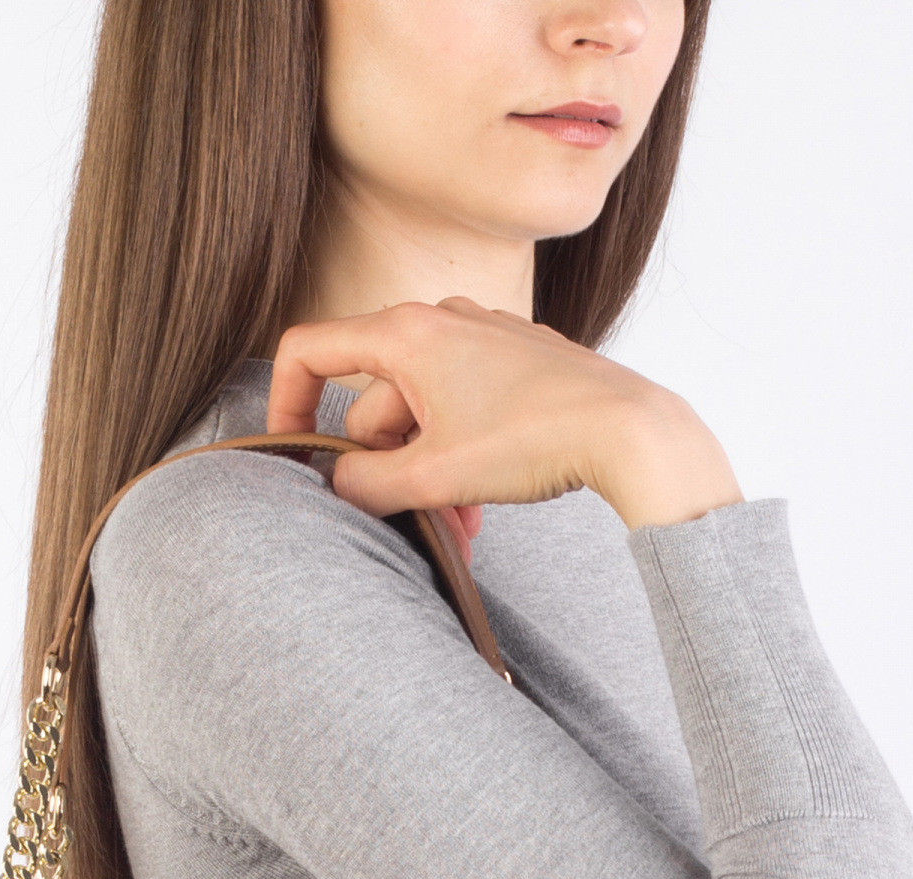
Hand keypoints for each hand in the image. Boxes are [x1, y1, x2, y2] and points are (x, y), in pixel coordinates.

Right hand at [265, 297, 740, 531]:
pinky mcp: (516, 359)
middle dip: (385, 466)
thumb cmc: (535, 440)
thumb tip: (340, 482)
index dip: (285, 404)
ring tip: (460, 523)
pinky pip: (463, 408)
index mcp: (406, 334)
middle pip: (374, 399)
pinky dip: (461, 454)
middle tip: (412, 517)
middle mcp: (440, 320)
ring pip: (422, 412)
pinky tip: (484, 501)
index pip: (309, 351)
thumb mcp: (434, 476)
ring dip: (426, 472)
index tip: (294, 454)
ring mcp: (481, 335)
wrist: (627, 430)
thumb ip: (367, 483)